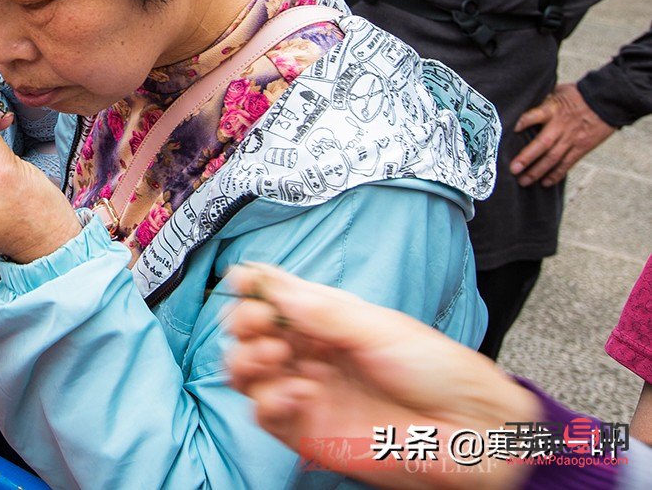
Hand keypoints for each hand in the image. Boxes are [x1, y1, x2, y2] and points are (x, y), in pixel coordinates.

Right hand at [224, 263, 541, 489]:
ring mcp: (305, 392)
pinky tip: (300, 393)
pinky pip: (264, 414)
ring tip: (273, 356)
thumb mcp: (381, 327)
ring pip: (245, 372)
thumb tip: (273, 286)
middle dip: (242, 322)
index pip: (274, 296)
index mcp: (327, 320)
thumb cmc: (440, 371)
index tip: (241, 280)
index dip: (252, 286)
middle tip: (258, 323)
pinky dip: (269, 400)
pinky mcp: (306, 431)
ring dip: (246, 359)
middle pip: (249, 332)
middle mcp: (310, 353)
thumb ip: (323, 311)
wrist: (470, 431)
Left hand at [511, 83, 614, 185]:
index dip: (522, 122)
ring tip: (523, 181)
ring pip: (553, 158)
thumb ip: (540, 101)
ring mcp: (572, 139)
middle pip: (543, 144)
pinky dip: (556, 174)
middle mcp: (560, 126)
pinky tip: (544, 183)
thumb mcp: (556, 92)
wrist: (606, 101)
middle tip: (513, 170)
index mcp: (552, 109)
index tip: (509, 130)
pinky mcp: (581, 148)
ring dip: (537, 171)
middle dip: (527, 158)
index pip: (534, 115)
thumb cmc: (576, 94)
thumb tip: (519, 104)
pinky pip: (567, 163)